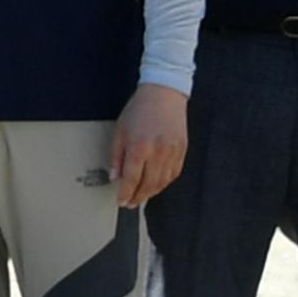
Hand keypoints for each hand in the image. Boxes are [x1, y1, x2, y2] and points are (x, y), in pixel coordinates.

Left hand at [110, 83, 187, 208]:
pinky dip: (164, 183)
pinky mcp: (182, 150)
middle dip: (138, 197)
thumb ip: (116, 157)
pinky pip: (173, 174)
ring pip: (162, 182)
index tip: (121, 201)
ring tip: (142, 196)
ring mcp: (172, 152)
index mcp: (139, 147)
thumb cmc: (140, 109)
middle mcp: (157, 152)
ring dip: (151, 193)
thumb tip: (115, 177)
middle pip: (148, 185)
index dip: (125, 194)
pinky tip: (156, 185)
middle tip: (130, 203)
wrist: (164, 93)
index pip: (131, 179)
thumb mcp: (120, 131)